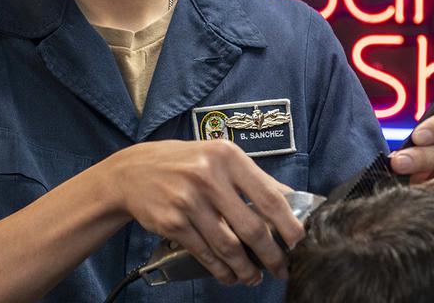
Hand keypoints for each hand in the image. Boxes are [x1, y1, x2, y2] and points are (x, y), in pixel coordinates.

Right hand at [106, 139, 303, 285]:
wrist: (133, 171)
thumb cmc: (185, 163)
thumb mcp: (219, 157)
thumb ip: (252, 177)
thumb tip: (290, 199)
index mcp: (228, 157)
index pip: (269, 196)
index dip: (288, 224)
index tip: (299, 242)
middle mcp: (209, 176)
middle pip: (252, 227)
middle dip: (272, 254)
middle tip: (281, 268)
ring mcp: (188, 200)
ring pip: (228, 246)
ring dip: (246, 268)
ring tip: (255, 277)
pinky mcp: (172, 222)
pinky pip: (205, 252)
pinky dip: (220, 269)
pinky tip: (229, 275)